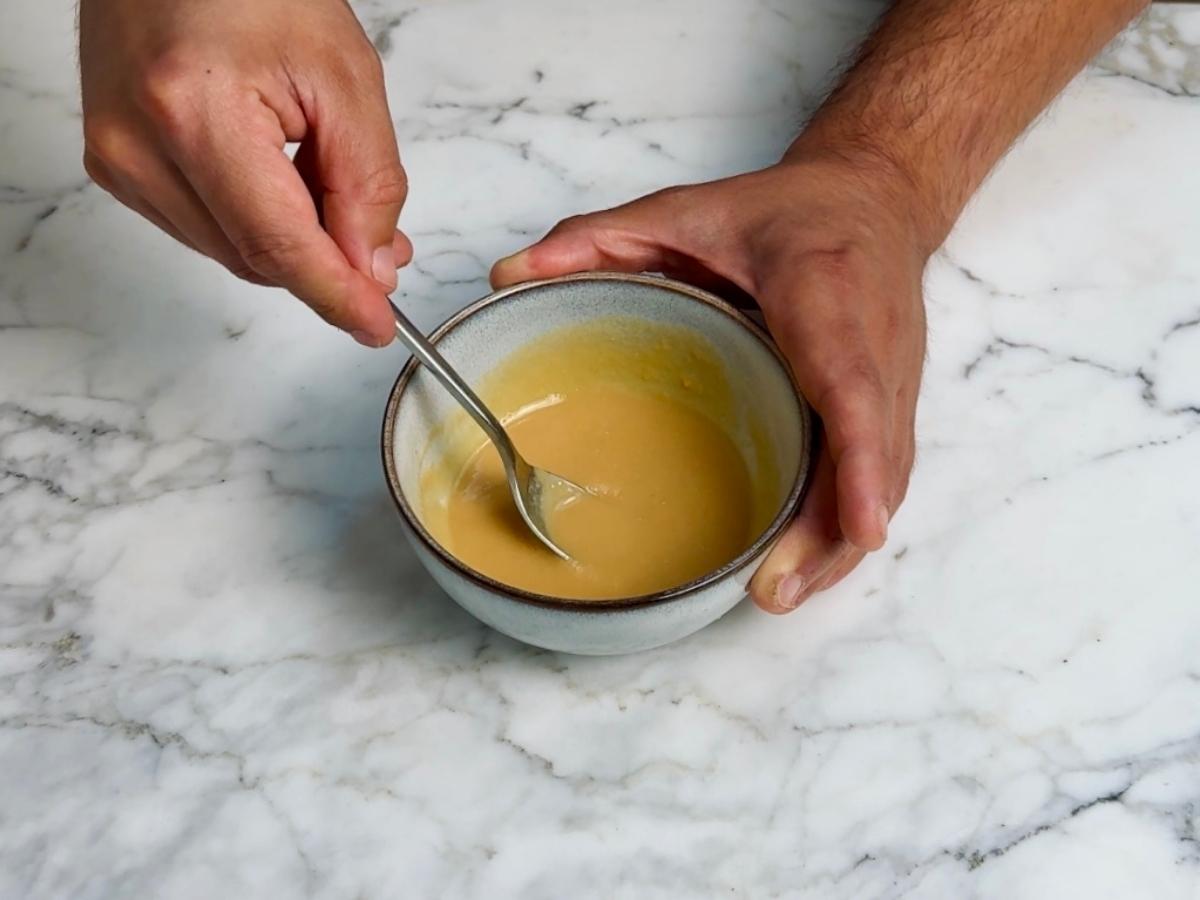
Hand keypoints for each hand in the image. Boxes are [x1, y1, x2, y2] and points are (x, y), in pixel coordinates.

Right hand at [79, 0, 407, 345]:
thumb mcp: (343, 77)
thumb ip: (366, 183)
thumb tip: (369, 267)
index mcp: (193, 113)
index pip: (277, 244)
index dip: (335, 295)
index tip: (376, 325)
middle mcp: (138, 146)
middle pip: (255, 256)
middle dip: (326, 265)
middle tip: (383, 247)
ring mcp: (119, 159)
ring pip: (231, 251)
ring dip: (293, 245)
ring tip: (335, 195)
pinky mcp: (116, 165)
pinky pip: (204, 228)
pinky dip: (255, 224)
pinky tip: (283, 185)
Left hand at [491, 156, 929, 611]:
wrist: (875, 199)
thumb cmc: (788, 212)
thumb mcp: (686, 209)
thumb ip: (597, 238)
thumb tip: (508, 276)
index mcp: (822, 292)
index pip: (850, 383)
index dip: (858, 457)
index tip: (860, 524)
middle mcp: (872, 343)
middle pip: (869, 453)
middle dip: (831, 529)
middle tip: (771, 588)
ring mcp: (891, 379)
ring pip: (881, 476)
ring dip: (839, 543)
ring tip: (779, 592)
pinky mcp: (893, 402)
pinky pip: (880, 473)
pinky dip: (847, 524)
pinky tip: (806, 565)